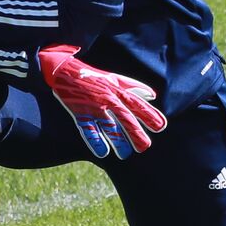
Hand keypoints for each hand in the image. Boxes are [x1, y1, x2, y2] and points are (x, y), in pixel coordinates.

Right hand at [38, 44, 167, 159]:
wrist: (65, 71)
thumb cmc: (94, 77)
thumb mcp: (115, 79)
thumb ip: (134, 87)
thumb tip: (152, 96)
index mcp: (118, 91)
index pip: (137, 104)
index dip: (150, 115)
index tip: (160, 127)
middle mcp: (108, 99)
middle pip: (125, 118)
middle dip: (136, 133)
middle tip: (144, 147)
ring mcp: (94, 107)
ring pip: (108, 126)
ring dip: (118, 141)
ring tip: (125, 154)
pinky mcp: (80, 113)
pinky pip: (88, 129)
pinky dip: (95, 141)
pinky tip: (103, 152)